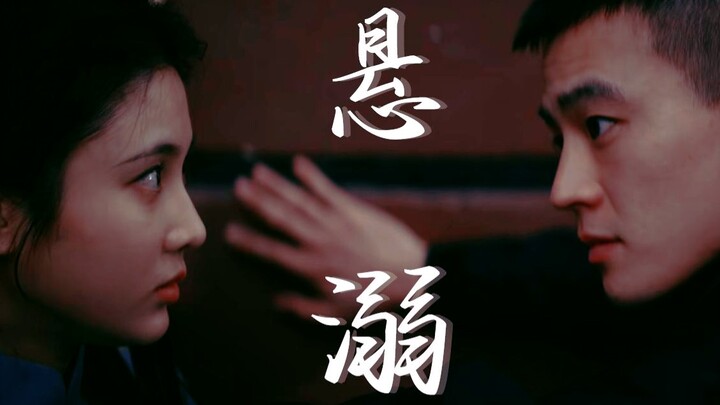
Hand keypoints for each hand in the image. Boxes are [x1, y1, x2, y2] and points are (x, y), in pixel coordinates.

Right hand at [225, 155, 427, 318]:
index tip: (229, 232)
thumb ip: (303, 308)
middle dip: (258, 201)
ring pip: (300, 201)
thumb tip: (276, 303)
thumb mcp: (336, 313)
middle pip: (282, 218)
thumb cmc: (373, 298)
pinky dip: (313, 176)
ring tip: (257, 171)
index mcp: (311, 267)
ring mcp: (335, 223)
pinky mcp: (353, 210)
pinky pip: (328, 190)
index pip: (272, 252)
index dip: (249, 242)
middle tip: (238, 187)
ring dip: (277, 185)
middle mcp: (318, 241)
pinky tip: (298, 163)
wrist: (411, 275)